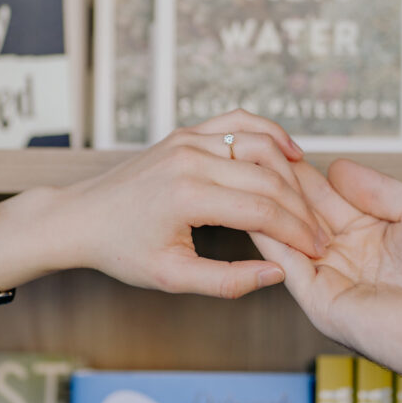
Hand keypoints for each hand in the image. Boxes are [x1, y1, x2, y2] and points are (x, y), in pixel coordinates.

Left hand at [52, 110, 326, 299]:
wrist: (81, 218)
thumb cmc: (122, 250)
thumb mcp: (172, 277)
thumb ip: (228, 280)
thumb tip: (278, 274)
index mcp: (187, 195)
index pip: (264, 211)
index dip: (298, 233)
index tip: (317, 251)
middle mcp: (191, 158)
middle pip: (270, 179)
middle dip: (302, 210)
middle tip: (321, 234)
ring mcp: (189, 139)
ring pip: (261, 145)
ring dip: (293, 173)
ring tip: (310, 202)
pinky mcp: (187, 132)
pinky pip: (239, 122)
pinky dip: (269, 133)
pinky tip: (290, 152)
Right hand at [252, 159, 401, 386]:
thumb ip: (378, 189)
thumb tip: (336, 167)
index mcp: (371, 235)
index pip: (326, 197)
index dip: (305, 172)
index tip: (281, 144)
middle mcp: (347, 256)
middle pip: (302, 213)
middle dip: (280, 183)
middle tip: (255, 151)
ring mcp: (331, 279)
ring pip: (288, 235)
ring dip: (270, 204)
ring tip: (250, 171)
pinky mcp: (321, 301)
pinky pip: (287, 264)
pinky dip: (270, 236)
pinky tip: (255, 208)